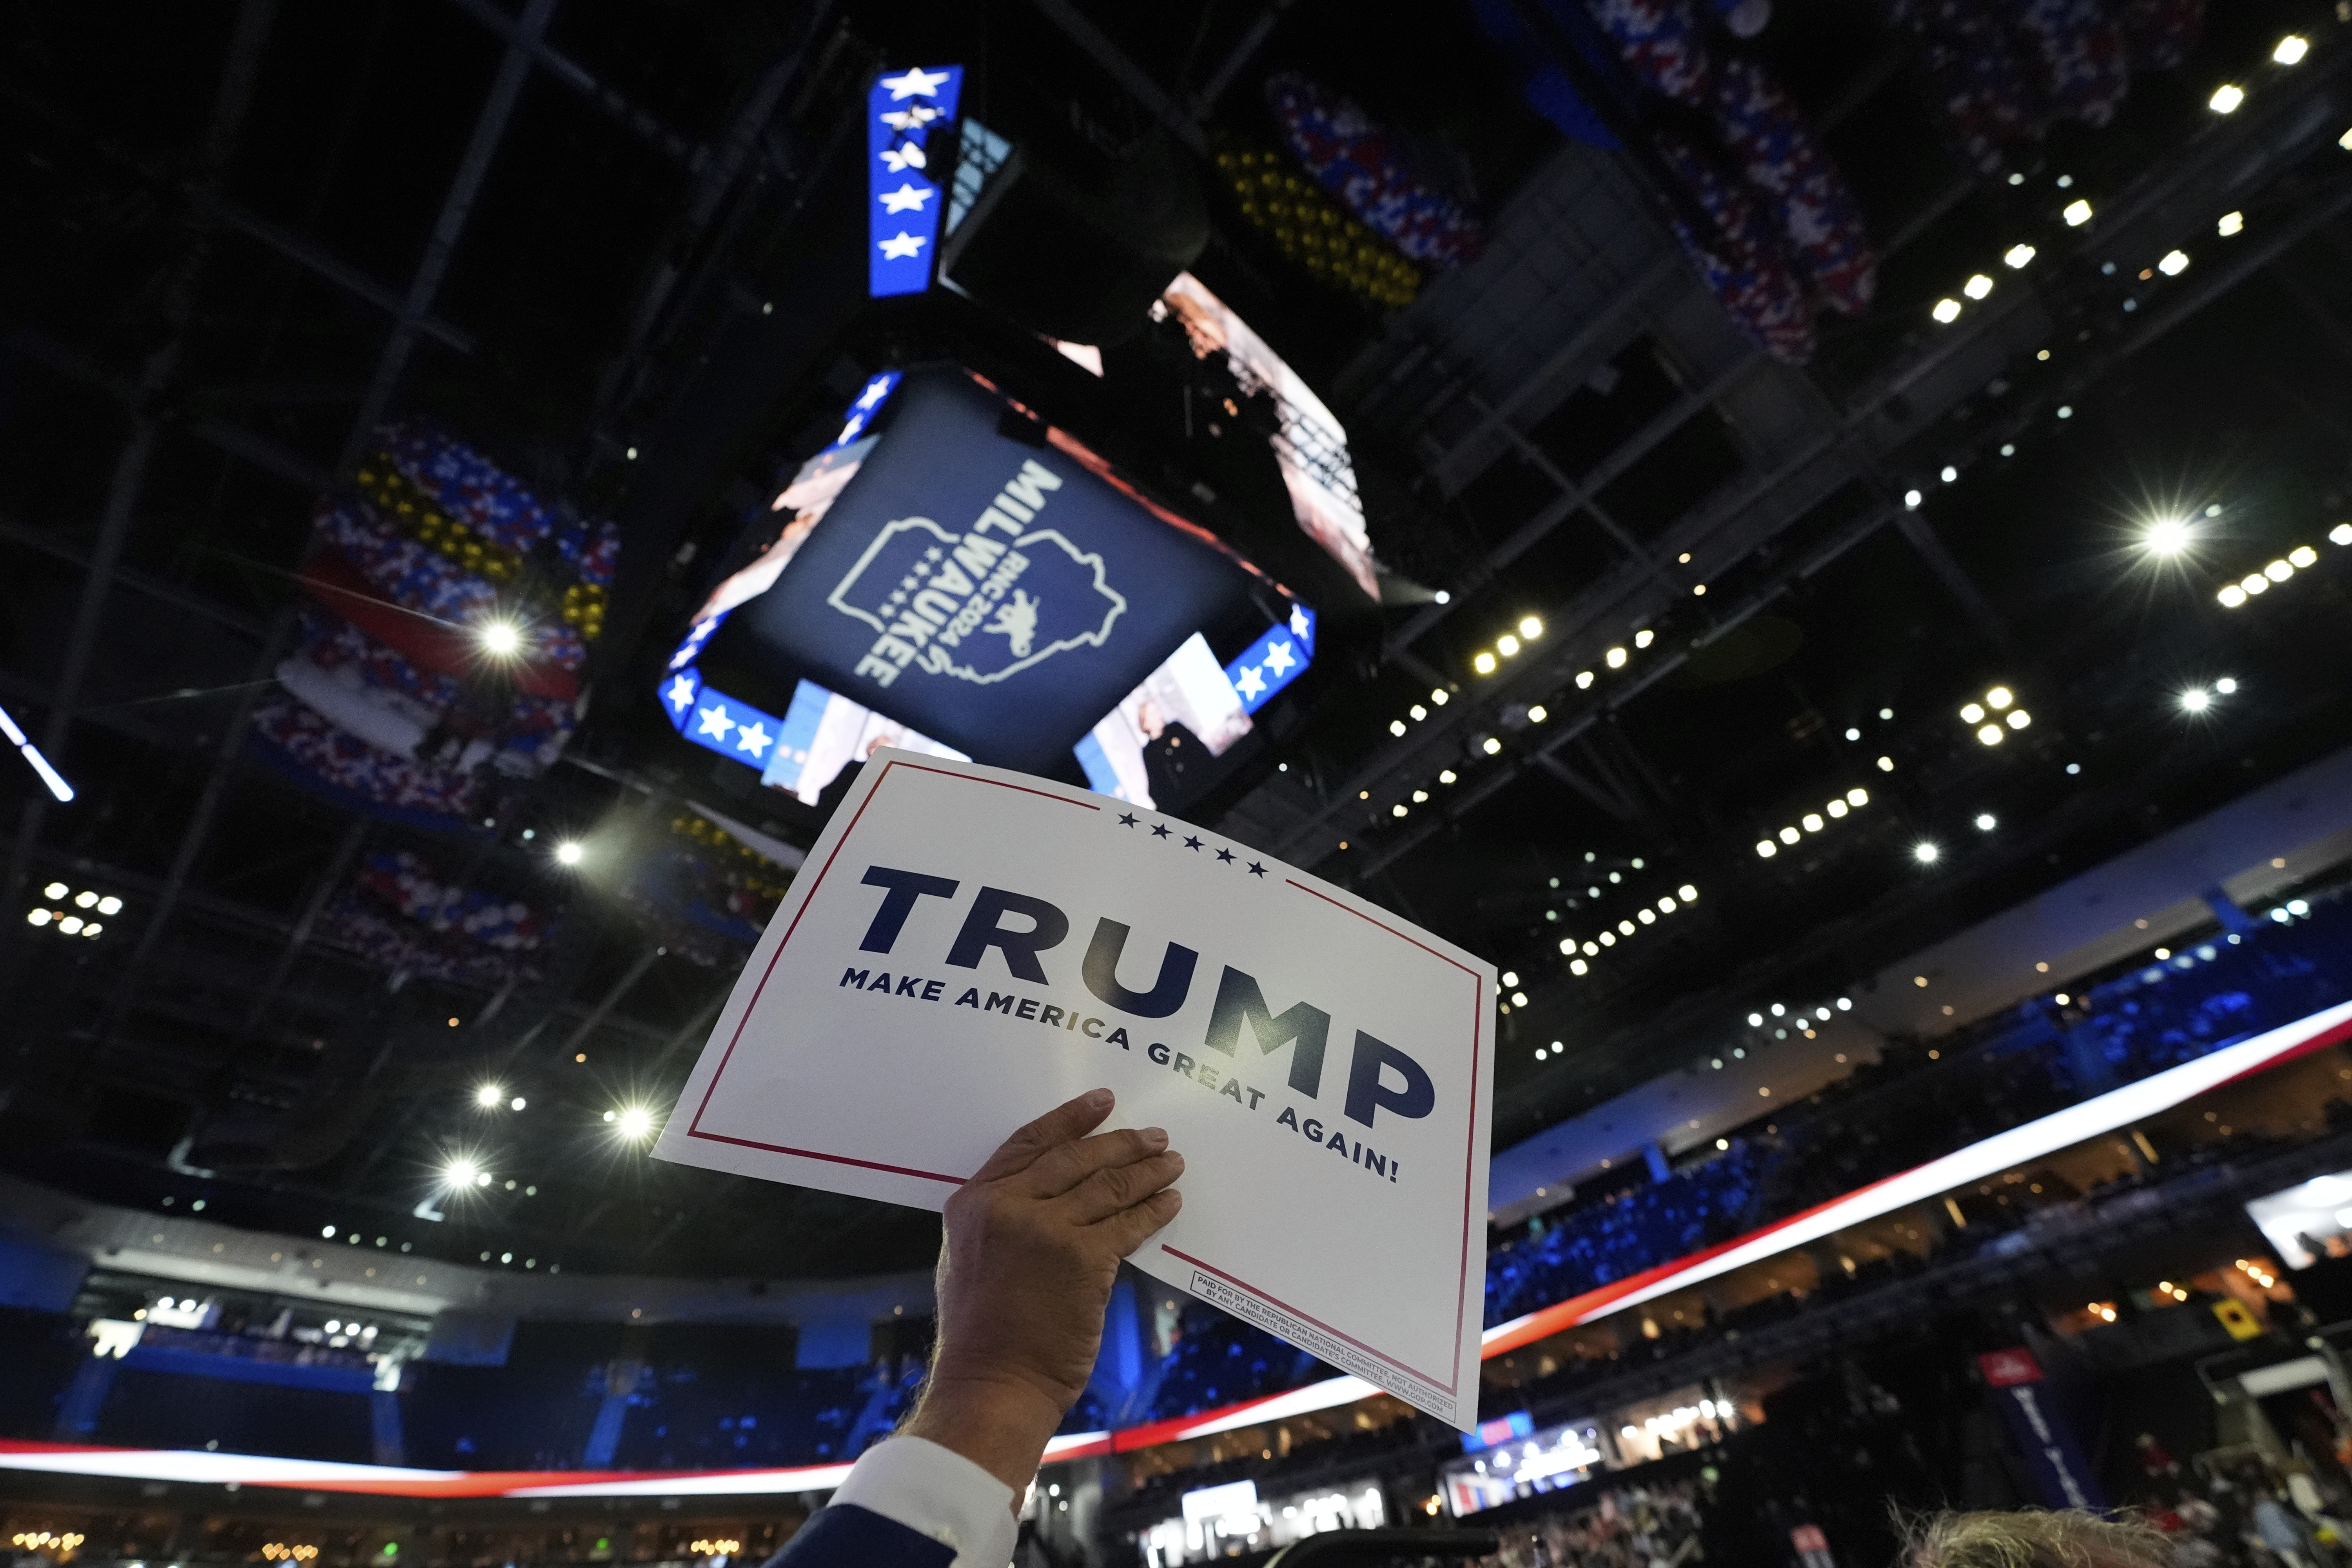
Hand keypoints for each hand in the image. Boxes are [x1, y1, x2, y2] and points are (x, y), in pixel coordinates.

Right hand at [900, 1087, 1183, 1492]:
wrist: (993, 1383)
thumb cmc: (981, 1333)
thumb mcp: (968, 1257)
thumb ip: (1000, 1217)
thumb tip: (1046, 1194)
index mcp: (974, 1201)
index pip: (1030, 1143)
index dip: (1070, 1119)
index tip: (1103, 1103)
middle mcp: (1007, 1206)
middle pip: (1076, 1158)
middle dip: (1121, 1143)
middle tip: (1154, 1137)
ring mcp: (1047, 1230)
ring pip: (1108, 1185)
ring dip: (1146, 1172)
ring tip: (1171, 1163)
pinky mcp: (1083, 1258)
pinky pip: (1128, 1223)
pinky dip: (1153, 1210)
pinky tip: (1169, 1203)